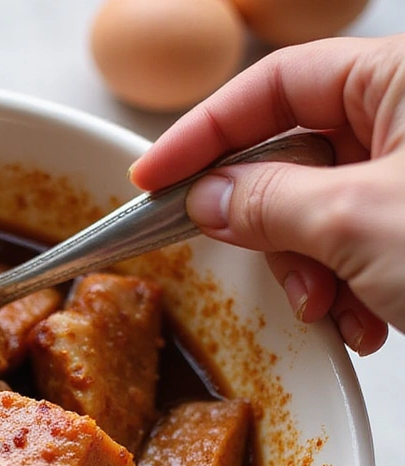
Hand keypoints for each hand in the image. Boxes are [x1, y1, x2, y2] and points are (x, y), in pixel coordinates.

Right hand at [129, 34, 404, 355]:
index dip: (204, 133)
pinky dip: (350, 290)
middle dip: (274, 229)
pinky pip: (357, 245)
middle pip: (294, 157)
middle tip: (268, 270)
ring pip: (320, 212)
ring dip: (314, 272)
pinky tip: (371, 321)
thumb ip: (269, 202)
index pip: (275, 87)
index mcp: (403, 80)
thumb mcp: (359, 221)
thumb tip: (211, 196)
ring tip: (338, 311)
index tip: (152, 177)